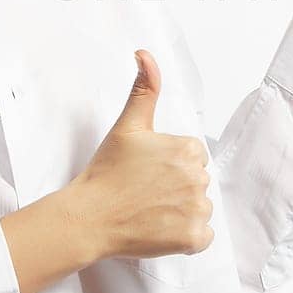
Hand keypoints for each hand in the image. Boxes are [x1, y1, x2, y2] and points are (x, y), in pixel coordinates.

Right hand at [64, 49, 213, 261]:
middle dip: (176, 187)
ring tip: (150, 210)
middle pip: (197, 182)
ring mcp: (196, 209)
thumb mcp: (128, 125)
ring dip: (181, 211)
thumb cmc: (107, 172)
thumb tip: (145, 55)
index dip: (170, 165)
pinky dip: (185, 237)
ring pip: (200, 208)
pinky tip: (160, 228)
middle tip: (145, 191)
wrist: (90, 216)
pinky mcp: (192, 238)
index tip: (148, 172)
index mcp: (187, 149)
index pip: (193, 157)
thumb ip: (144, 89)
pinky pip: (202, 237)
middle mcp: (197, 178)